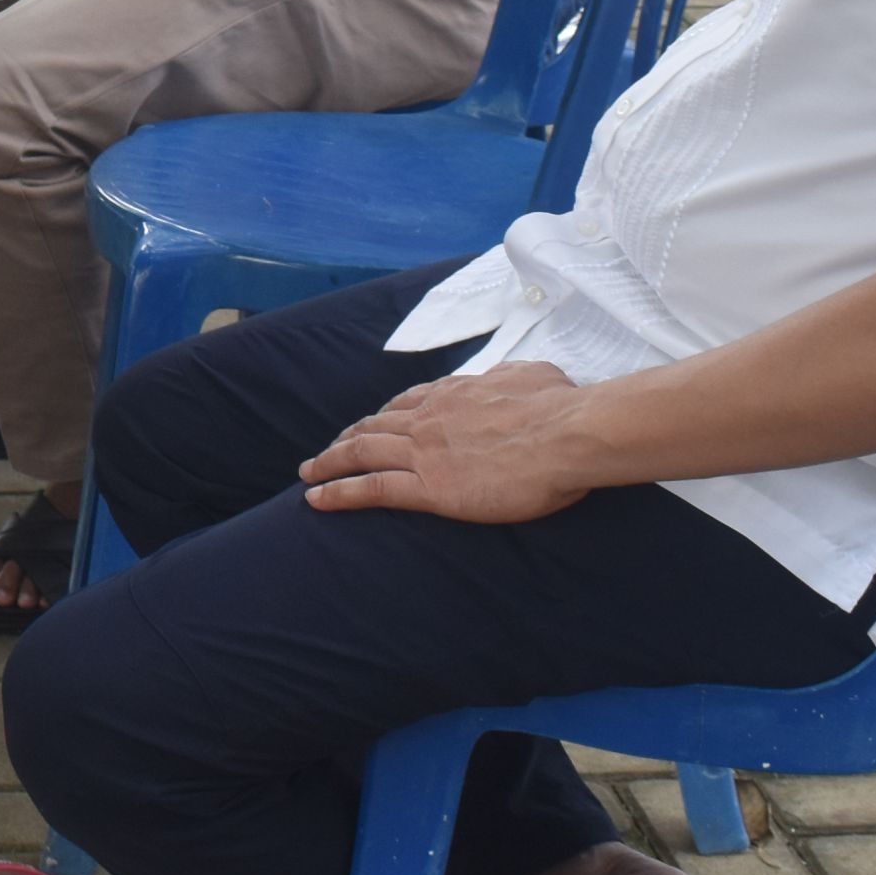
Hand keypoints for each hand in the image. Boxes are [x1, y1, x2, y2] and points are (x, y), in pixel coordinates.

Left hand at [299, 362, 599, 523]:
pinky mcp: (430, 487)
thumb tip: (520, 378)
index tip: (369, 425)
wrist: (567, 433)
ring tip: (307, 474)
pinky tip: (316, 499)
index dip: (382, 416)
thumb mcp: (534, 375)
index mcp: (455, 392)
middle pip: (373, 426)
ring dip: (328, 463)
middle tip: (325, 452)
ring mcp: (425, 451)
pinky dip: (338, 493)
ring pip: (360, 453)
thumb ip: (515, 377)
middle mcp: (430, 417)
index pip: (406, 403)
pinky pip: (371, 489)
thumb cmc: (561, 406)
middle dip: (345, 439)